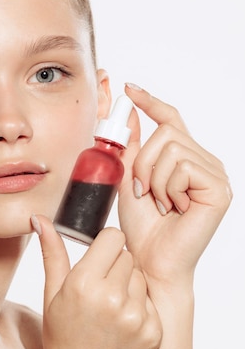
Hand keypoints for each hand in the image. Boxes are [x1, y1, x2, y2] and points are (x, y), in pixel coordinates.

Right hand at [32, 216, 161, 348]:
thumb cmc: (62, 336)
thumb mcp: (53, 292)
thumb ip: (52, 252)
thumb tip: (39, 219)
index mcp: (84, 283)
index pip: (114, 237)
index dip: (106, 246)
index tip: (99, 258)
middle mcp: (112, 298)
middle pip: (128, 256)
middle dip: (116, 266)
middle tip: (102, 288)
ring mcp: (135, 317)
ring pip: (141, 277)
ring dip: (129, 286)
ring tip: (111, 307)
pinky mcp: (153, 332)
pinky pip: (151, 302)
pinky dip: (140, 308)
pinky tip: (122, 324)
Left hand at [118, 84, 231, 293]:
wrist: (148, 259)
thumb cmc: (141, 224)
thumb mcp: (129, 176)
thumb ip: (133, 145)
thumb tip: (129, 110)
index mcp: (184, 157)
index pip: (170, 118)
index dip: (150, 102)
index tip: (129, 89)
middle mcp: (203, 161)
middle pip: (167, 132)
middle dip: (143, 161)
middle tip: (143, 190)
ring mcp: (214, 173)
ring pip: (172, 148)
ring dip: (153, 178)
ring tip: (159, 202)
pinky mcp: (219, 187)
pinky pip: (183, 166)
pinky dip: (168, 187)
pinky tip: (173, 208)